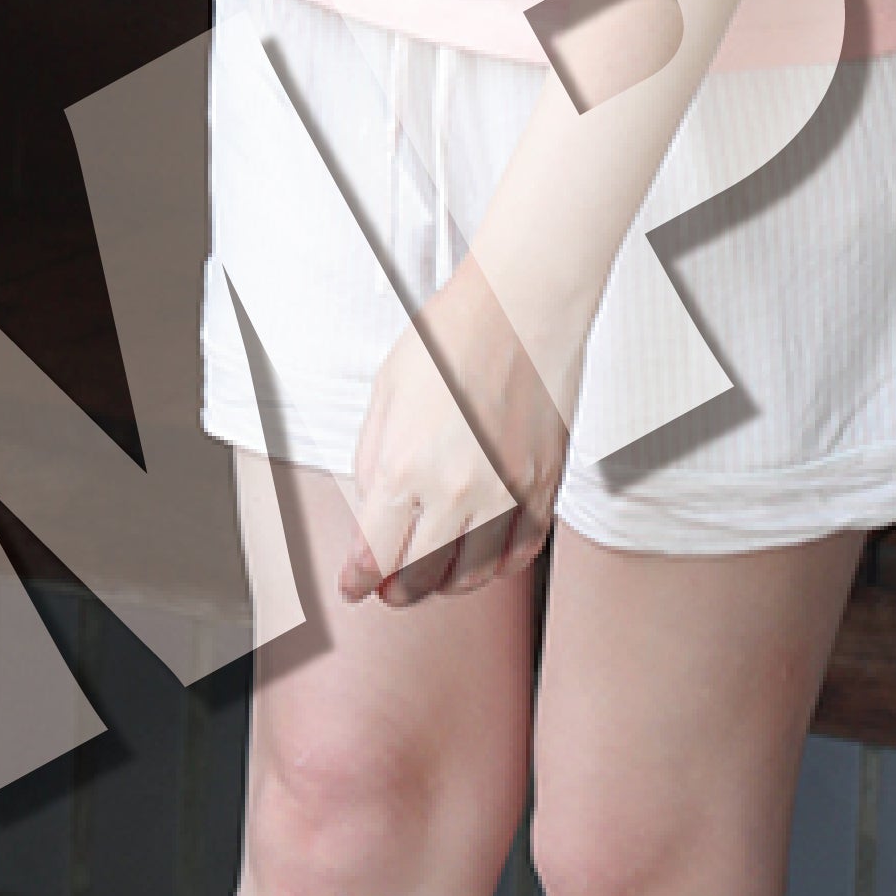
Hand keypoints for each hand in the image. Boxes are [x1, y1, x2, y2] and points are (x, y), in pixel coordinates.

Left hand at [339, 256, 571, 607]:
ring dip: (446, 585)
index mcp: (404, 468)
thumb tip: (371, 510)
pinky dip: (499, 568)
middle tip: (388, 587)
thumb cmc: (448, 337)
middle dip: (396, 590)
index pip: (375, 555)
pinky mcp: (543, 486)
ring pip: (474, 575)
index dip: (357, 581)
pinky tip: (484, 561)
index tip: (352, 586)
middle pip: (421, 578)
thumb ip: (373, 459)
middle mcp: (455, 491)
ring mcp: (505, 493)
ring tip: (434, 575)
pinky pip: (522, 552)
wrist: (519, 305)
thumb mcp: (385, 393)